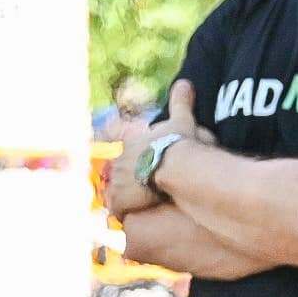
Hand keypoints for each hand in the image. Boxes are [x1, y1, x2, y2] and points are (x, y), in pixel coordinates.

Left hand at [106, 80, 209, 216]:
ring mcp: (115, 181)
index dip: (119, 148)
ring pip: (113, 191)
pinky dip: (124, 212)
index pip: (114, 140)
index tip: (124, 154)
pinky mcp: (119, 200)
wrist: (173, 165)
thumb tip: (184, 82)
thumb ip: (180, 102)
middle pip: (114, 170)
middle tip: (136, 184)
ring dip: (121, 196)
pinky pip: (117, 210)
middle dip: (122, 177)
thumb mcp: (181, 120)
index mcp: (128, 143)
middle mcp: (116, 161)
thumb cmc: (178, 142)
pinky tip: (131, 214)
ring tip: (133, 203)